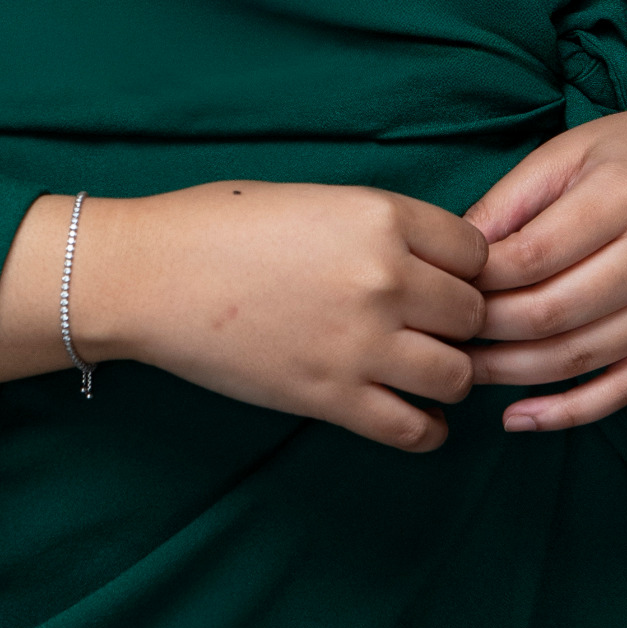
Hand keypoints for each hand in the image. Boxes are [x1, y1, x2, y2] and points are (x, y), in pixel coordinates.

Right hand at [0, 180, 487, 452]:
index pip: (475, 251)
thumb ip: (379, 227)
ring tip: (424, 369)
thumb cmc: (221, 224)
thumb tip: (431, 262)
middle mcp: (383, 278)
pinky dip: (426, 428)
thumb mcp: (315, 199)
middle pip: (474, 313)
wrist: (151, 275)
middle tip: (435, 326)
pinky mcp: (332, 397)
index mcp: (380, 216)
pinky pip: (413, 428)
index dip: (467, 267)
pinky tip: (416, 416)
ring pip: (456, 375)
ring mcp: (361, 343)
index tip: (446, 278)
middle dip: (461, 321)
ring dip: (447, 373)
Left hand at [462, 95, 626, 431]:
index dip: (477, 280)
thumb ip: (511, 200)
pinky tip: (519, 416)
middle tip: (439, 333)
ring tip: (462, 370)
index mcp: (621, 198)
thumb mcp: (569, 151)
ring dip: (511, 374)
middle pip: (549, 313)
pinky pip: (622, 390)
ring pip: (577, 357)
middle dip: (484, 331)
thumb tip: (456, 251)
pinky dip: (568, 412)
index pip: (531, 256)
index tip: (440, 286)